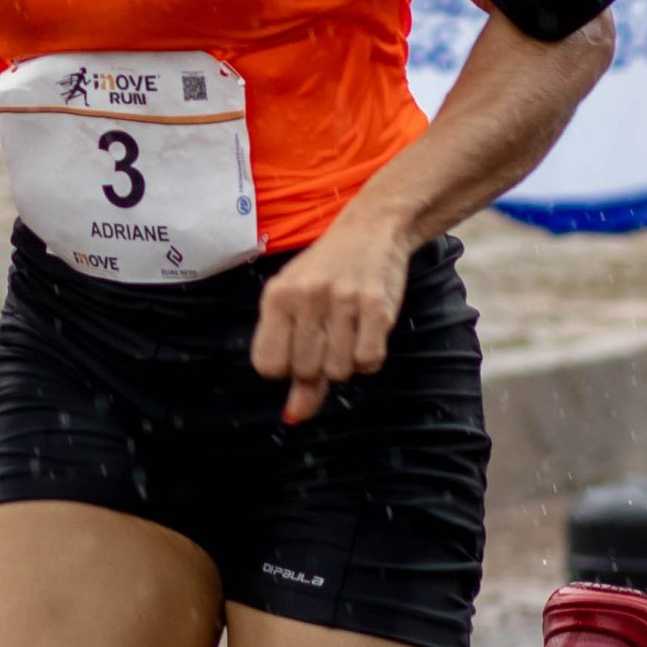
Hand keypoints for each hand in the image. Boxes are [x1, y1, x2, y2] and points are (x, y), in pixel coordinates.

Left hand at [250, 208, 412, 424]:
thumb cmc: (327, 274)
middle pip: (306, 371)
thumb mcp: (297, 309)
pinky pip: (369, 361)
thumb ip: (294, 366)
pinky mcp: (377, 305)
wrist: (371, 229)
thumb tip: (293, 417)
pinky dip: (370, 357)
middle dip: (319, 365)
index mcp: (277, 295)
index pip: (269, 366)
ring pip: (339, 371)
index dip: (286, 366)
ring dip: (347, 362)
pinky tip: (367, 332)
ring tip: (349, 330)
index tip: (298, 347)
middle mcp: (306, 296)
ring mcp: (343, 299)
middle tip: (329, 335)